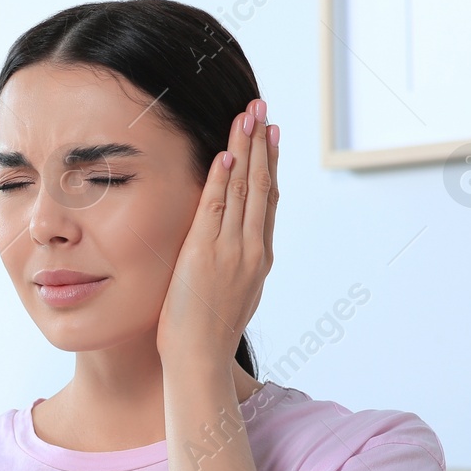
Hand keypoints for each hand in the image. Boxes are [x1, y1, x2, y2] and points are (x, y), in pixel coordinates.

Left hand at [156, 98, 278, 366]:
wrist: (199, 360)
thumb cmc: (204, 337)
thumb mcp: (227, 297)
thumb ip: (231, 271)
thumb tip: (226, 259)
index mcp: (257, 259)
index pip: (266, 202)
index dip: (269, 166)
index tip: (270, 137)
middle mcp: (252, 249)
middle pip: (262, 186)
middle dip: (262, 145)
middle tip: (264, 110)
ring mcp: (233, 250)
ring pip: (245, 189)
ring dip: (246, 148)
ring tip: (250, 116)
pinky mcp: (208, 253)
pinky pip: (218, 206)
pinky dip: (224, 178)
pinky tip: (226, 151)